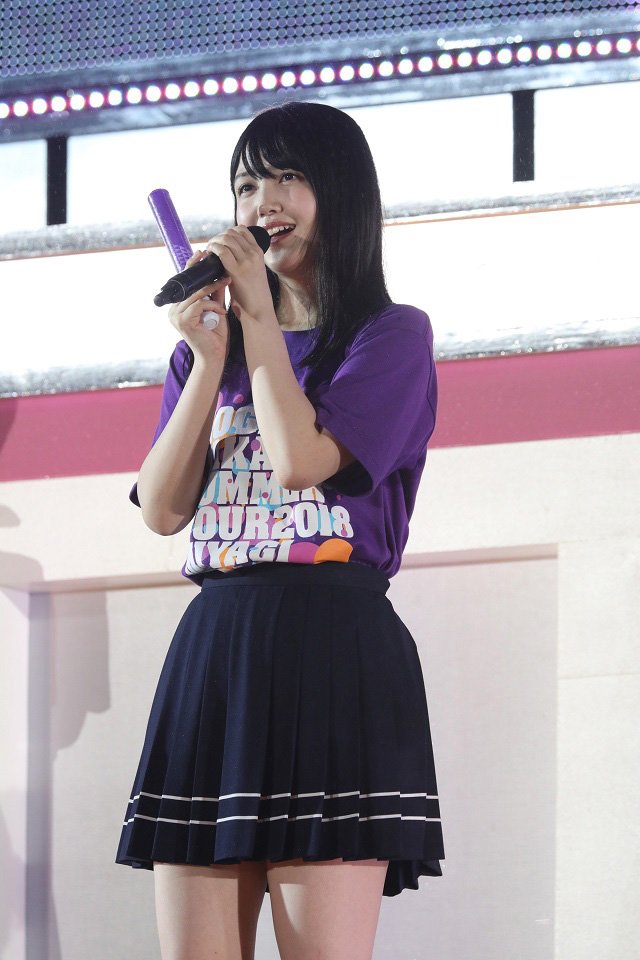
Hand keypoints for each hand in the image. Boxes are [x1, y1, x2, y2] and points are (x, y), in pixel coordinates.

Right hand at [167, 250, 229, 365]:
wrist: (215, 357)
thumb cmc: (215, 335)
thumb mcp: (216, 309)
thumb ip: (214, 293)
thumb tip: (218, 274)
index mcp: (179, 306)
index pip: (184, 283)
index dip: (192, 266)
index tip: (202, 253)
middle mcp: (173, 310)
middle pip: (188, 286)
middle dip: (203, 274)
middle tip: (214, 260)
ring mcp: (176, 316)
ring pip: (195, 294)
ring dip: (212, 289)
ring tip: (225, 283)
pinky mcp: (183, 321)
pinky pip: (199, 305)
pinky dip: (212, 306)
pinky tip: (222, 312)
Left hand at [206, 225, 274, 324]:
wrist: (258, 308)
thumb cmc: (253, 292)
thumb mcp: (252, 269)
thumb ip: (243, 258)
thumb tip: (226, 250)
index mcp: (258, 251)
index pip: (241, 230)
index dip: (227, 232)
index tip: (220, 241)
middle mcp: (253, 253)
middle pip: (231, 232)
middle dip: (218, 237)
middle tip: (211, 246)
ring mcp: (247, 261)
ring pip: (226, 239)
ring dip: (214, 242)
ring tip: (209, 251)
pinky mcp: (238, 270)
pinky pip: (222, 251)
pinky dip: (213, 248)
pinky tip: (209, 254)